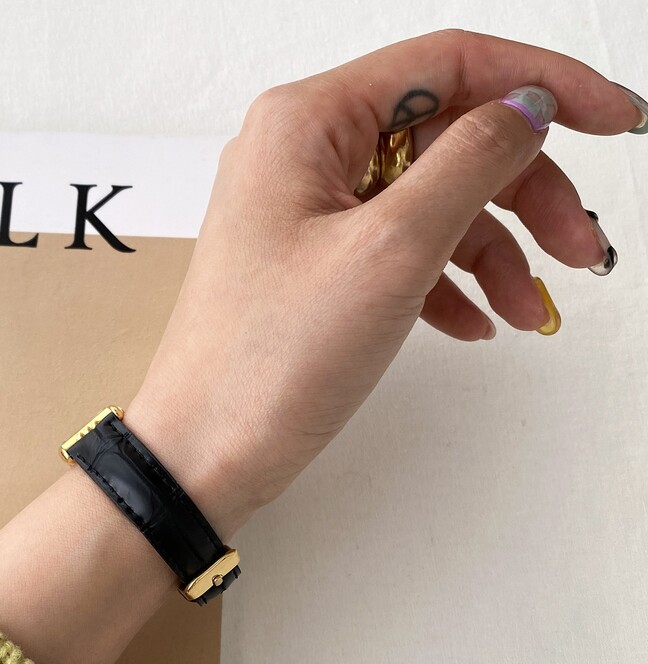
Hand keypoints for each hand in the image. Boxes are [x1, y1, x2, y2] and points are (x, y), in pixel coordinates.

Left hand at [126, 30, 643, 525]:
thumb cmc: (270, 360)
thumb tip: (524, 108)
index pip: (449, 63)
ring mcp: (304, 217)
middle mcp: (301, 157)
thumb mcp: (390, 249)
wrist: (203, 455)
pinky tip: (476, 323)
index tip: (617, 121)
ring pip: (430, 203)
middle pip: (447, 138)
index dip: (542, 84)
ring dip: (493, 250)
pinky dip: (446, 282)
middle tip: (581, 252)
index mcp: (307, 122)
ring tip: (529, 312)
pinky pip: (398, 253)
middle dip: (524, 192)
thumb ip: (470, 162)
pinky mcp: (311, 270)